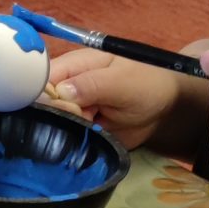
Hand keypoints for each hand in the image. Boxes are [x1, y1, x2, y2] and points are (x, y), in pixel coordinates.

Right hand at [41, 48, 191, 149]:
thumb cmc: (146, 84)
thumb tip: (60, 92)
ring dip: (66, 131)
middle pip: (43, 103)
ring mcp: (73, 109)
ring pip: (53, 123)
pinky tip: (85, 141)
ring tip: (91, 128)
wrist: (166, 108)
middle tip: (86, 119)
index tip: (63, 109)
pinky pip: (66, 136)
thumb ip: (93, 85)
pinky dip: (72, 142)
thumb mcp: (123, 82)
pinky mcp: (80, 127)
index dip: (43, 95)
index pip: (42, 78)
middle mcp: (68, 86)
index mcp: (74, 65)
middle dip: (58, 116)